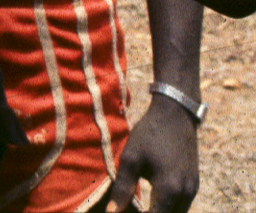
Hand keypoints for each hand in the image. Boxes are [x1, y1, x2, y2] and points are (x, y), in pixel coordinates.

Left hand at [107, 97, 198, 212]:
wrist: (176, 114)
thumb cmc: (149, 134)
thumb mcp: (130, 158)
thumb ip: (122, 188)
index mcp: (169, 189)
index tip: (122, 212)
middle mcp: (186, 193)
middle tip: (130, 209)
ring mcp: (193, 189)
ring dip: (160, 212)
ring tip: (140, 207)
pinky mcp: (194, 184)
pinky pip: (182, 205)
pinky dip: (168, 208)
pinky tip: (152, 202)